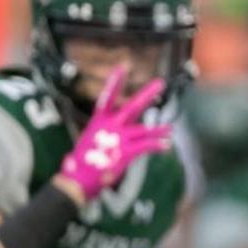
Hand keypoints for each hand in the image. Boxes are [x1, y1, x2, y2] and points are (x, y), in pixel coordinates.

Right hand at [58, 66, 170, 201]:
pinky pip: (146, 146)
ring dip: (158, 129)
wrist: (77, 181)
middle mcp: (109, 126)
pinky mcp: (125, 153)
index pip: (107, 97)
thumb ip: (102, 133)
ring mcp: (118, 139)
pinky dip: (157, 145)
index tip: (123, 66)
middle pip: (131, 106)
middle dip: (147, 94)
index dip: (114, 82)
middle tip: (161, 82)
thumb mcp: (89, 140)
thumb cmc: (82, 162)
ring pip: (144, 129)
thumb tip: (108, 133)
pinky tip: (166, 145)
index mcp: (98, 121)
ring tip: (169, 128)